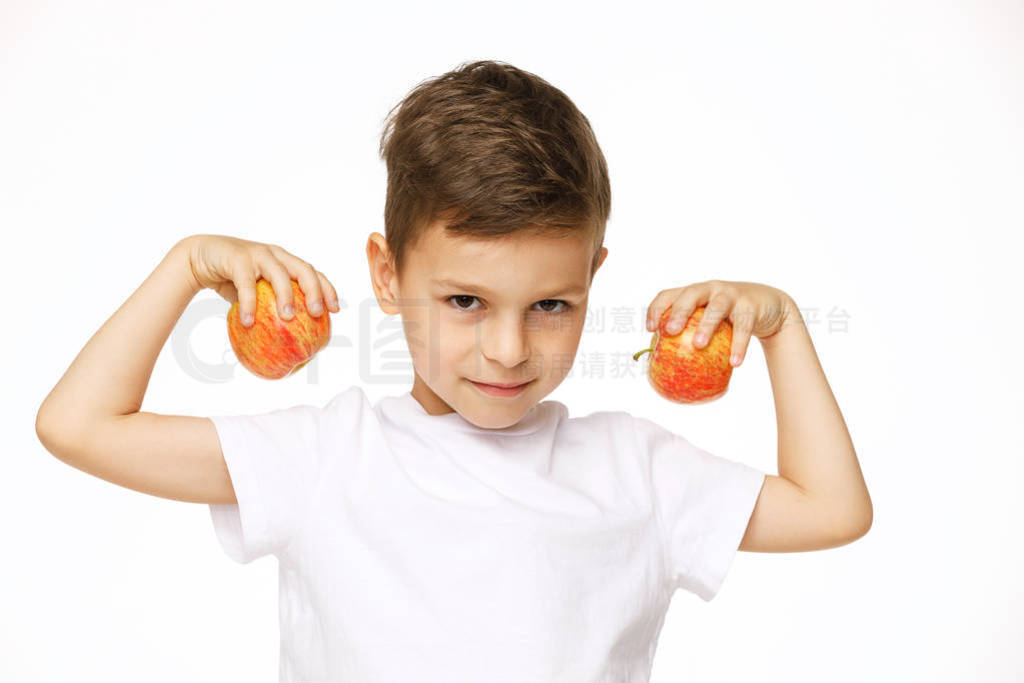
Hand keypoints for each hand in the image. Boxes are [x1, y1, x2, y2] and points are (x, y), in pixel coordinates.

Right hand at [182, 234, 340, 325]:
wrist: (199, 258)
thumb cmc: (232, 280)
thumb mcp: (256, 293)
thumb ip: (270, 308)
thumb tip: (286, 340)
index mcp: (285, 262)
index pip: (313, 273)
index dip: (327, 289)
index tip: (336, 310)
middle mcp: (275, 255)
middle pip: (303, 269)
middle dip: (315, 291)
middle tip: (316, 314)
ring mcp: (257, 254)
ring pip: (279, 273)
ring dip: (286, 295)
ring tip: (288, 317)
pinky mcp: (237, 258)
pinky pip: (246, 283)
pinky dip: (248, 303)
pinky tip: (247, 322)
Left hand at [644, 280, 797, 365]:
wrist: (768, 305)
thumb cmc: (728, 318)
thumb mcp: (709, 321)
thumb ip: (691, 335)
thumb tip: (666, 368)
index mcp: (694, 292)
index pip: (669, 294)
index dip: (656, 309)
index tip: (650, 329)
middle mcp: (710, 289)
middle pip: (691, 294)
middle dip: (679, 312)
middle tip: (670, 331)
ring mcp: (731, 295)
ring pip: (716, 308)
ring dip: (706, 326)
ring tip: (698, 345)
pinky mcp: (751, 306)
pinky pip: (744, 327)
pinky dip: (739, 345)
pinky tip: (735, 363)